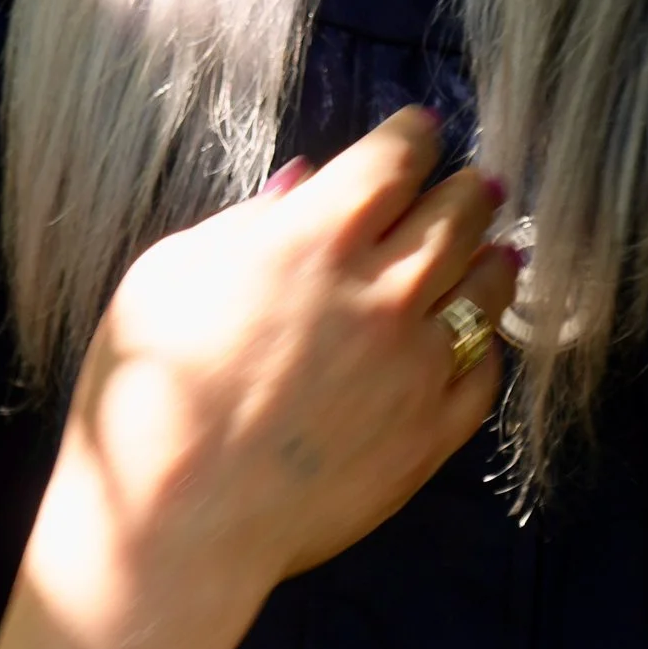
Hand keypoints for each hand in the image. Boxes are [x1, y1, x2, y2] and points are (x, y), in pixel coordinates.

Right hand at [63, 108, 510, 639]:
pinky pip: (480, 374)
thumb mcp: (172, 272)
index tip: (419, 130)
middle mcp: (382, 289)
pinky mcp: (429, 433)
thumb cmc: (148, 388)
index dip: (413, 136)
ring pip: (484, 290)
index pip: (394, 159)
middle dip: (468, 189)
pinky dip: (482, 347)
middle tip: (478, 183)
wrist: (176, 518)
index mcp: (317, 234)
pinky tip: (474, 340)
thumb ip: (247, 220)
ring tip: (499, 249)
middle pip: (456, 215)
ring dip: (493, 258)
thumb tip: (303, 183)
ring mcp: (415, 364)